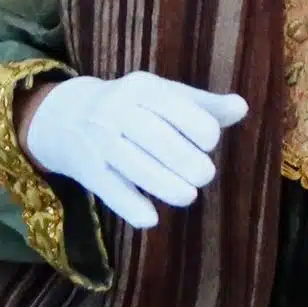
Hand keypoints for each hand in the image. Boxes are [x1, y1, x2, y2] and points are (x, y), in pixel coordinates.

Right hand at [20, 72, 250, 228]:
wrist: (66, 116)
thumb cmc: (131, 106)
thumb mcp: (163, 96)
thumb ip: (203, 105)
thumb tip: (242, 108)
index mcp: (142, 87)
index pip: (173, 104)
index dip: (197, 125)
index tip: (210, 143)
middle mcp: (117, 110)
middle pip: (153, 136)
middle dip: (183, 158)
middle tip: (205, 175)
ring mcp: (99, 140)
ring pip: (132, 165)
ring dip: (163, 184)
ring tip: (188, 196)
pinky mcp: (86, 169)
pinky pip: (109, 189)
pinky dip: (130, 206)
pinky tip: (151, 219)